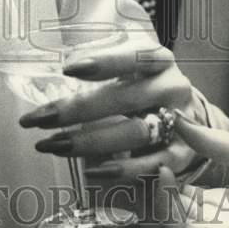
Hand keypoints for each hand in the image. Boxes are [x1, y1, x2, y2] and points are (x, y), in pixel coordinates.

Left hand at [18, 38, 207, 176]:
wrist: (188, 116)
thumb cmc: (144, 87)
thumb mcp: (130, 68)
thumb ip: (102, 66)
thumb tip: (57, 70)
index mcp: (159, 60)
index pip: (134, 56)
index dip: (104, 62)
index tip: (68, 69)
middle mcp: (173, 87)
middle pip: (126, 98)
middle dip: (78, 109)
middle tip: (40, 118)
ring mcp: (181, 122)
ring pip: (135, 132)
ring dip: (90, 141)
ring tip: (52, 145)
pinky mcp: (181, 155)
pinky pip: (151, 164)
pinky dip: (121, 169)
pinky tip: (90, 171)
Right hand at [151, 112, 228, 227]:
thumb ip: (214, 144)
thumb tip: (180, 121)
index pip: (184, 194)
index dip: (166, 176)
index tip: (154, 150)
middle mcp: (219, 223)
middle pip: (170, 210)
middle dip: (152, 188)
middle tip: (139, 160)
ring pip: (167, 221)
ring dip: (155, 195)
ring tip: (155, 168)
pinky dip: (164, 204)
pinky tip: (165, 179)